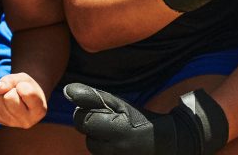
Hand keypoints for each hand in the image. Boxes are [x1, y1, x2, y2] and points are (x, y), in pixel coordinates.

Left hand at [0, 72, 47, 128]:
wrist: (25, 97)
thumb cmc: (26, 86)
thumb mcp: (23, 78)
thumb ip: (11, 80)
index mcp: (39, 110)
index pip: (26, 92)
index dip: (22, 85)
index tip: (25, 88)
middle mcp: (27, 121)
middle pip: (9, 98)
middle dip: (9, 90)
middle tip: (15, 92)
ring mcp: (13, 124)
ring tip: (8, 94)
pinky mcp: (1, 122)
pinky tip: (0, 97)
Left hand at [65, 84, 227, 154]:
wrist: (170, 144)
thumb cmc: (142, 120)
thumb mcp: (120, 104)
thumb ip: (93, 97)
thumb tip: (67, 90)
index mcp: (117, 130)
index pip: (82, 120)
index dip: (88, 113)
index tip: (103, 111)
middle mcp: (115, 150)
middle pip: (87, 138)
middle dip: (93, 128)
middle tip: (110, 122)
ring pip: (94, 148)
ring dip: (100, 139)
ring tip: (115, 133)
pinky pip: (102, 154)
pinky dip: (106, 147)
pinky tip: (117, 142)